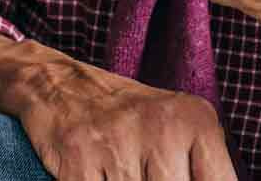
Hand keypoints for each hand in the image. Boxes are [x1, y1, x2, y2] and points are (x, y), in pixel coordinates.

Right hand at [10, 52, 235, 180]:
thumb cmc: (130, 118)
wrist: (59, 88)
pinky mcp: (80, 162)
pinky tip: (101, 175)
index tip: (181, 180)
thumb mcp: (179, 128)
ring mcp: (118, 144)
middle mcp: (161, 126)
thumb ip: (201, 167)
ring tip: (124, 171)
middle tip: (147, 171)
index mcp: (194, 119)